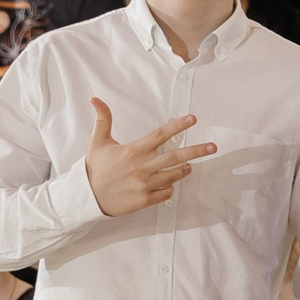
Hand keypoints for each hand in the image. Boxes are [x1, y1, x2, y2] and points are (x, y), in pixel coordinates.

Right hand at [85, 100, 215, 216]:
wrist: (87, 197)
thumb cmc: (95, 168)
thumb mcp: (97, 142)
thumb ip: (103, 120)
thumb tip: (96, 99)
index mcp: (132, 151)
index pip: (160, 135)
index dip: (177, 126)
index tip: (192, 119)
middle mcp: (141, 167)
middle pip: (175, 156)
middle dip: (196, 151)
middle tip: (212, 147)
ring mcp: (144, 185)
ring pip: (173, 175)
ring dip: (184, 169)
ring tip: (190, 165)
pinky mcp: (145, 200)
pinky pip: (166, 192)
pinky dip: (170, 187)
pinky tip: (169, 182)